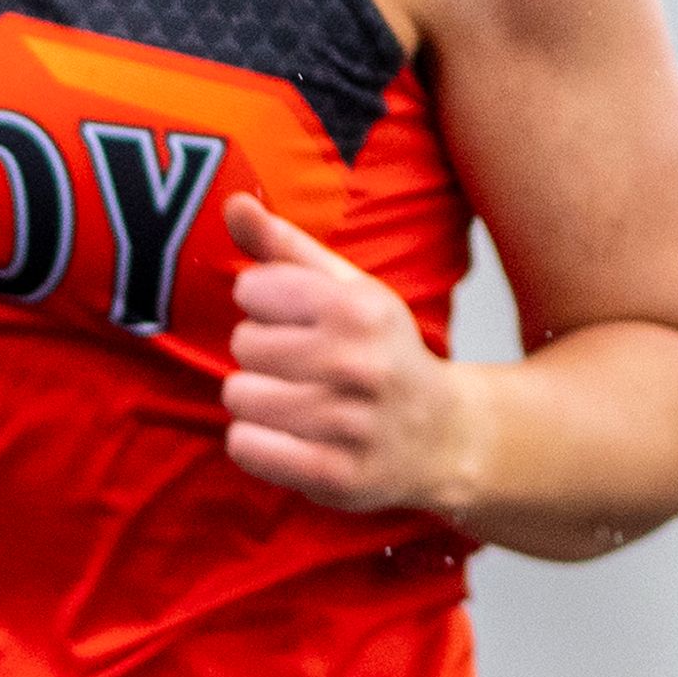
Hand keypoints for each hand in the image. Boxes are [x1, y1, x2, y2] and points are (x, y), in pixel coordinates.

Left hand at [214, 194, 480, 516]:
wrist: (444, 435)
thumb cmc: (381, 351)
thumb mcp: (346, 289)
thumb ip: (283, 244)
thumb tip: (233, 201)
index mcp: (360, 309)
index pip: (252, 289)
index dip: (263, 306)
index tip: (295, 320)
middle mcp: (358, 365)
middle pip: (242, 345)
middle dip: (261, 355)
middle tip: (302, 367)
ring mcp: (349, 424)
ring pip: (239, 396)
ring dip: (257, 399)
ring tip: (296, 401)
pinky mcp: (336, 475)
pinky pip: (246, 446)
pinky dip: (255, 441)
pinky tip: (288, 436)